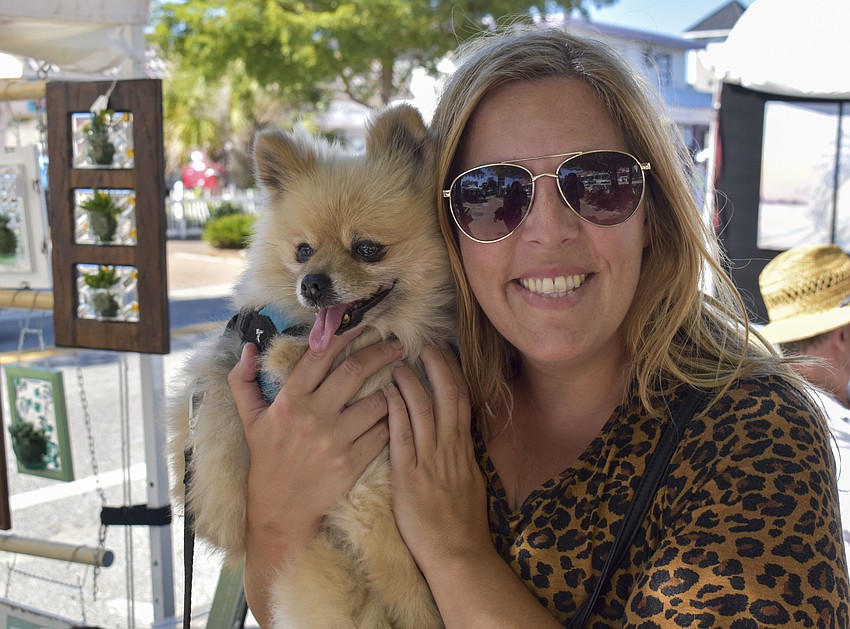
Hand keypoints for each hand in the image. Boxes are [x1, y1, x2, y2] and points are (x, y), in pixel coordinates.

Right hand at [228, 330, 401, 566]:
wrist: (279, 513)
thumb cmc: (266, 462)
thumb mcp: (249, 421)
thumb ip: (243, 382)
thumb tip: (246, 349)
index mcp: (290, 401)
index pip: (320, 356)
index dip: (345, 334)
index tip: (364, 323)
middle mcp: (314, 416)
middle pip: (356, 371)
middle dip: (381, 352)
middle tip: (398, 345)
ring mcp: (335, 440)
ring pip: (376, 402)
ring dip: (392, 389)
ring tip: (402, 380)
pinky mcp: (352, 463)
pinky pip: (383, 432)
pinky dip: (393, 420)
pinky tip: (398, 413)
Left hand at [387, 343, 488, 575]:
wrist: (458, 554)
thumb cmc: (462, 523)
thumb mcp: (470, 483)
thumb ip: (461, 456)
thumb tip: (455, 436)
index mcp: (464, 449)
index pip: (462, 401)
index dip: (453, 373)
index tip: (444, 352)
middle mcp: (450, 449)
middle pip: (448, 396)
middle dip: (438, 366)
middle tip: (426, 343)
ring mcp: (430, 461)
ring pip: (424, 410)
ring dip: (411, 382)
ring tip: (397, 361)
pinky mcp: (409, 476)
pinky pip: (403, 436)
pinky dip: (397, 411)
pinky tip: (388, 393)